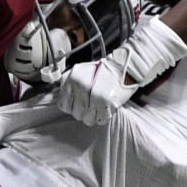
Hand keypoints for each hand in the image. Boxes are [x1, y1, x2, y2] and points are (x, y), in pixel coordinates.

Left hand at [53, 15, 186, 125]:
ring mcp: (94, 96)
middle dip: (83, 111)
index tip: (78, 103)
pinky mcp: (108, 103)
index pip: (63, 105)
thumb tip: (61, 99)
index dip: (71, 106)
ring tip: (99, 106)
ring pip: (87, 120)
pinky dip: (103, 116)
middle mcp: (81, 87)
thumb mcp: (80, 72)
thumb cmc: (103, 71)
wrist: (125, 67)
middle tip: (91, 104)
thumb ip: (68, 84)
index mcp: (73, 78)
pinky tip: (106, 107)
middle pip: (76, 114)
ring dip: (93, 115)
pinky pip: (100, 120)